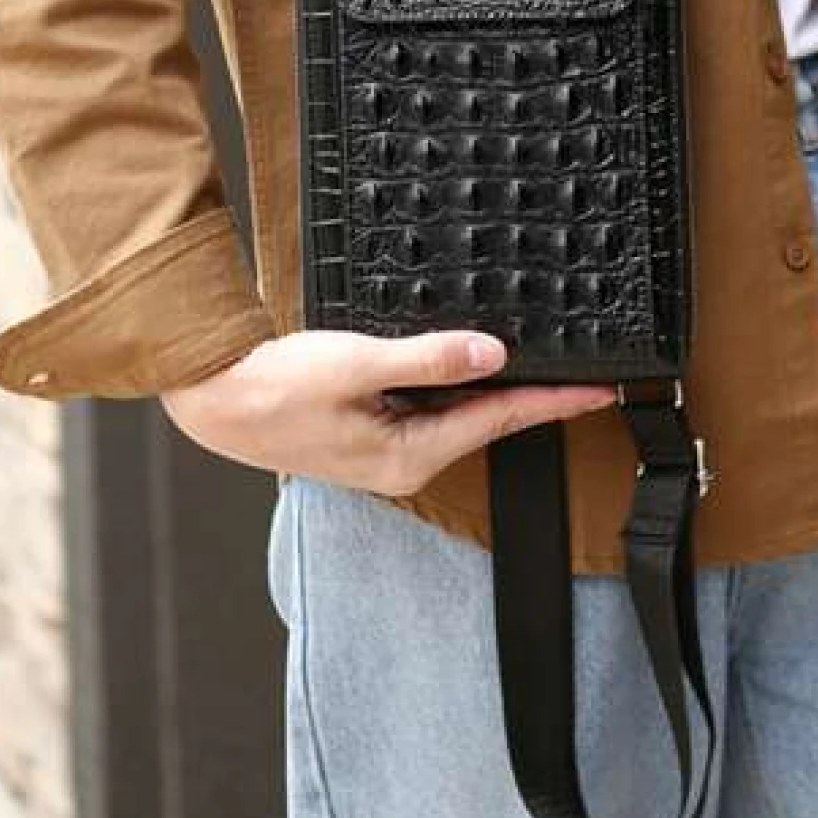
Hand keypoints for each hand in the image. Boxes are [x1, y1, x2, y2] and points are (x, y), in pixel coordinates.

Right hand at [159, 328, 615, 497]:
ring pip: (457, 415)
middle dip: (533, 396)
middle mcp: (404, 462)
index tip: (601, 390)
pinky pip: (428, 409)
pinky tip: (466, 364)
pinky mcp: (370, 434)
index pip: (501, 420)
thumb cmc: (275, 386)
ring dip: (493, 389)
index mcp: (408, 454)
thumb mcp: (357, 363)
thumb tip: (492, 354)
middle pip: (486, 421)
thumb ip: (429, 359)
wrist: (215, 398)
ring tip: (538, 364)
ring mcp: (386, 451)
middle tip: (584, 372)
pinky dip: (453, 386)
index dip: (554, 401)